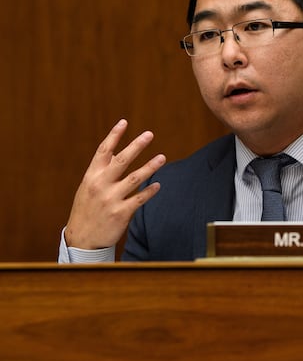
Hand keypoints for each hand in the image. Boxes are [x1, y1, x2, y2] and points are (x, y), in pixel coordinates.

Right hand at [64, 119, 165, 249]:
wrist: (82, 239)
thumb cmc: (87, 209)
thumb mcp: (88, 187)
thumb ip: (102, 171)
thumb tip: (118, 152)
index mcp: (92, 176)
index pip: (103, 151)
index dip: (114, 136)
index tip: (124, 122)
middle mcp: (101, 185)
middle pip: (121, 160)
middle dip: (136, 146)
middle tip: (149, 134)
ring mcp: (111, 199)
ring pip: (135, 178)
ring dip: (150, 167)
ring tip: (162, 157)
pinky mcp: (121, 213)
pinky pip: (140, 198)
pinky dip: (150, 191)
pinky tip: (158, 185)